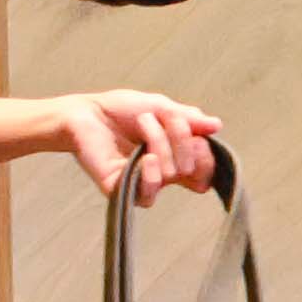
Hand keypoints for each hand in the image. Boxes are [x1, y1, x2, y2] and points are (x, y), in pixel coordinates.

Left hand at [49, 89, 222, 202]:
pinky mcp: (121, 190)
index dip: (206, 155)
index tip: (196, 135)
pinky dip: (152, 173)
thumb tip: (216, 125)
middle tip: (161, 117)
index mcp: (175, 156)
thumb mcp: (160, 107)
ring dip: (161, 141)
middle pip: (192, 170)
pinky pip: (148, 194)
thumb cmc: (120, 110)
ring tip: (143, 122)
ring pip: (172, 175)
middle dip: (181, 137)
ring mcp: (143, 183)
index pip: (205, 170)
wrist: (85, 111)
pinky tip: (145, 157)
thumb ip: (188, 119)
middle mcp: (162, 173)